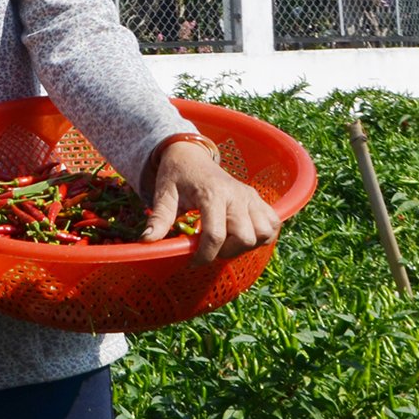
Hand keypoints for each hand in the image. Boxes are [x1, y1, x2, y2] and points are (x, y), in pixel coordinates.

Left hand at [144, 139, 280, 264]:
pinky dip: (262, 236)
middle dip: (226, 252)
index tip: (191, 262)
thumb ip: (158, 218)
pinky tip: (241, 235)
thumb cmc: (176, 176)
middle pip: (245, 238)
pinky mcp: (259, 200)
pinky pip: (273, 225)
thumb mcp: (163, 194)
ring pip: (264, 233)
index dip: (204, 256)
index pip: (216, 235)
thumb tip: (146, 241)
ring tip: (225, 243)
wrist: (190, 155)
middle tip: (208, 249)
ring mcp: (251, 197)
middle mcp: (237, 196)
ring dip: (246, 246)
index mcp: (212, 194)